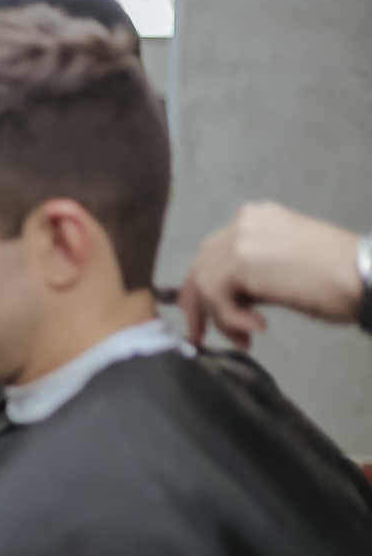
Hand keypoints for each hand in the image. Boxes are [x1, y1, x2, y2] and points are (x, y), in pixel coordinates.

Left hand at [179, 202, 361, 348]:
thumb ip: (250, 273)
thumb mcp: (282, 267)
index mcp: (254, 218)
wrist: (364, 275)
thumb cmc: (335, 277)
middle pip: (201, 268)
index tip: (205, 320)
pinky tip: (258, 327)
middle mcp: (242, 221)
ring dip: (222, 319)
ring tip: (246, 336)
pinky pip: (217, 298)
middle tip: (202, 337)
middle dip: (200, 307)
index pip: (212, 254)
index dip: (203, 289)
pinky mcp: (241, 262)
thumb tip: (226, 299)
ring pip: (206, 286)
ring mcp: (240, 238)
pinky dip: (231, 319)